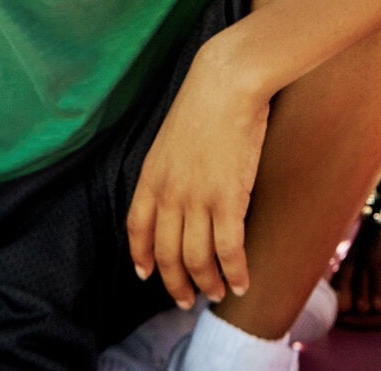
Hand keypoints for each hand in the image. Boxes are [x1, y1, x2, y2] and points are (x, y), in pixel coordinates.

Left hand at [126, 39, 270, 308]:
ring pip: (197, 260)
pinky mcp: (228, 200)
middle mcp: (169, 195)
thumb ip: (172, 168)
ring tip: (218, 294)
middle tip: (186, 299)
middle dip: (176, 283)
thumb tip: (184, 189)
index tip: (147, 275)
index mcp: (151, 177)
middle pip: (167, 254)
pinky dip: (236, 272)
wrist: (226, 82)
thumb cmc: (205, 100)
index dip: (141, 256)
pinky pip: (229, 250)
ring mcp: (197, 200)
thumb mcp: (172, 137)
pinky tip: (243, 283)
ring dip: (207, 284)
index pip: (137, 229)